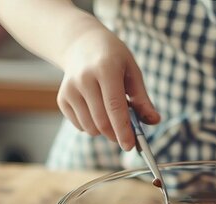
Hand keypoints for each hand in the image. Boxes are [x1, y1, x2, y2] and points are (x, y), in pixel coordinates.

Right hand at [58, 28, 159, 149]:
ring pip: (90, 127)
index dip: (123, 130)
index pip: (115, 107)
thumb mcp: (132, 72)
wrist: (82, 44)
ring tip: (111, 114)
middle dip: (116, 135)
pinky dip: (92, 126)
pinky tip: (97, 109)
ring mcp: (70, 89)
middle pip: (102, 121)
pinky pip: (80, 125)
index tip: (130, 146)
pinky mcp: (62, 98)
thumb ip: (142, 99)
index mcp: (105, 69)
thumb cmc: (114, 59)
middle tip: (126, 137)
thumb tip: (154, 121)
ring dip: (104, 131)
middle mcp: (84, 78)